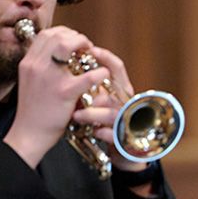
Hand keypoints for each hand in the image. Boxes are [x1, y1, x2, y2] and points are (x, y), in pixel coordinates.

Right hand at [3, 25, 108, 167]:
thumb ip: (40, 66)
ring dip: (84, 46)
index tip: (73, 40)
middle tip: (86, 47)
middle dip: (76, 37)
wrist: (29, 133)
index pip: (46, 34)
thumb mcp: (30, 81)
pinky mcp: (64, 92)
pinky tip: (103, 75)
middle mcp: (36, 66)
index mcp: (28, 63)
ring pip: (68, 46)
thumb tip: (56, 54)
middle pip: (57, 35)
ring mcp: (49, 77)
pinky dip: (99, 72)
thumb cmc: (33, 110)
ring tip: (92, 56)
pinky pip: (88, 75)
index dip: (63, 33)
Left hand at [67, 44, 150, 175]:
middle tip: (79, 86)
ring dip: (93, 113)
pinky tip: (93, 131)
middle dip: (98, 86)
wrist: (123, 148)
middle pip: (116, 89)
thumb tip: (70, 64)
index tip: (91, 50)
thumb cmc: (107, 120)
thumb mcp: (101, 99)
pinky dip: (102, 133)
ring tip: (76, 115)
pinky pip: (113, 135)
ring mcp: (127, 121)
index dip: (106, 57)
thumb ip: (92, 85)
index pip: (117, 68)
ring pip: (112, 113)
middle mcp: (126, 103)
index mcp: (122, 90)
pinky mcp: (124, 139)